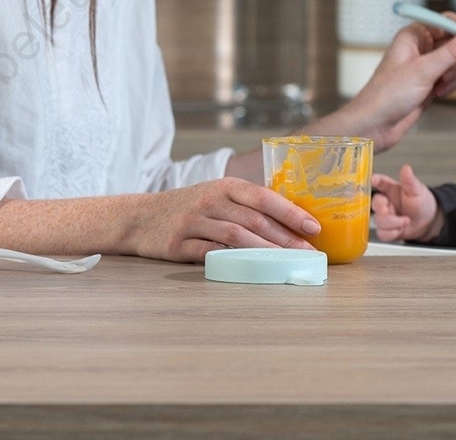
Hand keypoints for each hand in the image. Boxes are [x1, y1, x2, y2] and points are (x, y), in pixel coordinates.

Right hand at [125, 177, 322, 262]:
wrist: (142, 216)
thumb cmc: (188, 207)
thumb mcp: (215, 195)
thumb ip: (245, 204)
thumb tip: (291, 222)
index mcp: (224, 186)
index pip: (263, 196)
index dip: (290, 211)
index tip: (314, 227)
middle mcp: (210, 200)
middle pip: (254, 219)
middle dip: (285, 238)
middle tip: (308, 253)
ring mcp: (194, 221)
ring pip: (237, 237)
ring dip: (265, 252)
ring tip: (287, 264)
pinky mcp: (180, 243)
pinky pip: (212, 254)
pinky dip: (234, 261)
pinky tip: (252, 270)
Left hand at [327, 19, 455, 151]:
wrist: (375, 124)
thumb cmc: (386, 95)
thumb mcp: (425, 70)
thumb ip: (454, 51)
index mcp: (413, 35)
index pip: (447, 22)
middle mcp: (419, 48)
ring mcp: (424, 66)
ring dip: (454, 75)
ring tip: (440, 86)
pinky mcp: (429, 82)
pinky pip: (451, 78)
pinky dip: (450, 86)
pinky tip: (437, 94)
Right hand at [371, 164, 441, 241]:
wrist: (430, 223)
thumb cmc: (422, 203)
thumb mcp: (417, 190)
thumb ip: (409, 180)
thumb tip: (406, 168)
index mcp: (390, 189)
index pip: (378, 182)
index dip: (374, 181)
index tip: (374, 180)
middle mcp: (386, 202)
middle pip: (374, 204)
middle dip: (381, 208)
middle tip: (389, 209)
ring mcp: (386, 216)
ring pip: (378, 221)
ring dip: (392, 223)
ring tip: (405, 220)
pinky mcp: (387, 230)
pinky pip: (382, 233)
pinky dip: (392, 233)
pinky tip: (400, 229)